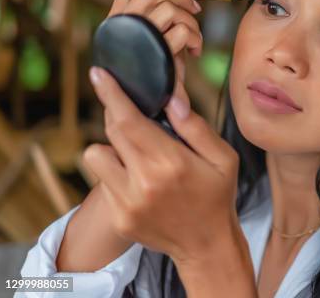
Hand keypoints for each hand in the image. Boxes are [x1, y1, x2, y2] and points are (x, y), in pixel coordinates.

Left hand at [83, 66, 242, 264]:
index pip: (129, 120)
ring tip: (138, 157)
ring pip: (96, 155)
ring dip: (112, 148)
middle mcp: (144, 182)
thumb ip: (196, 127)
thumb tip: (171, 99)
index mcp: (171, 163)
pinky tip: (140, 181)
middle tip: (135, 116)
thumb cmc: (217, 196)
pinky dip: (116, 174)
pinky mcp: (119, 217)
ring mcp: (127, 203)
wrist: (207, 246)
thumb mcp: (223, 158)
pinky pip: (102, 182)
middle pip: (111, 131)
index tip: (98, 74)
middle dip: (118, 115)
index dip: (111, 94)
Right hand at [108, 0, 202, 111]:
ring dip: (190, 19)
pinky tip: (196, 52)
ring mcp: (137, 42)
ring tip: (194, 37)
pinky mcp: (156, 56)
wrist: (150, 108)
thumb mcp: (159, 30)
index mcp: (117, 22)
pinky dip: (195, 38)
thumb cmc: (156, 66)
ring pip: (168, 8)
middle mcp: (121, 30)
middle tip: (195, 9)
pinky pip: (181, 31)